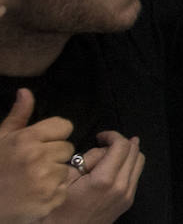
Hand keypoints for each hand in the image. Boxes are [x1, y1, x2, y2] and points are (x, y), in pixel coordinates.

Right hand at [0, 89, 73, 221]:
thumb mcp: (1, 140)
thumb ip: (18, 116)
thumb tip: (25, 91)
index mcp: (27, 140)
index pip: (64, 126)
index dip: (55, 135)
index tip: (42, 143)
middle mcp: (38, 158)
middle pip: (67, 148)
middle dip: (54, 155)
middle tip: (33, 165)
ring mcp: (45, 181)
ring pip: (66, 169)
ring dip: (54, 175)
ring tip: (32, 180)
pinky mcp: (50, 200)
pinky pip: (63, 189)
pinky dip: (53, 192)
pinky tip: (35, 194)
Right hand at [45, 132, 143, 223]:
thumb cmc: (59, 208)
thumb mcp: (66, 178)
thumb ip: (88, 158)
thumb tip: (103, 149)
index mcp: (104, 180)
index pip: (121, 145)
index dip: (112, 135)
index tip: (101, 137)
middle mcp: (121, 187)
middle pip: (134, 151)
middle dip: (121, 142)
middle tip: (105, 144)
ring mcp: (127, 196)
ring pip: (139, 162)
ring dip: (128, 153)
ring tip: (111, 153)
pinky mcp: (128, 202)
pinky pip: (135, 176)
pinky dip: (129, 166)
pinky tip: (113, 168)